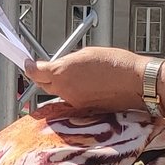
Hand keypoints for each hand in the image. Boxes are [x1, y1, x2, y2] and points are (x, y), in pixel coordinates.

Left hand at [22, 47, 149, 115]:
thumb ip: (68, 60)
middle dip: (44, 76)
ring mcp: (74, 103)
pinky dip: (73, 94)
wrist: (137, 83)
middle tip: (49, 68)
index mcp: (63, 72)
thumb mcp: (87, 53)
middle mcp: (65, 90)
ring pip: (58, 94)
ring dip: (61, 85)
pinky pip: (71, 101)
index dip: (30, 67)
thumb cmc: (118, 65)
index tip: (28, 64)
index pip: (36, 72)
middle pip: (44, 85)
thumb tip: (61, 64)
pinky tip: (87, 86)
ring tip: (78, 75)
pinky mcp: (84, 111)